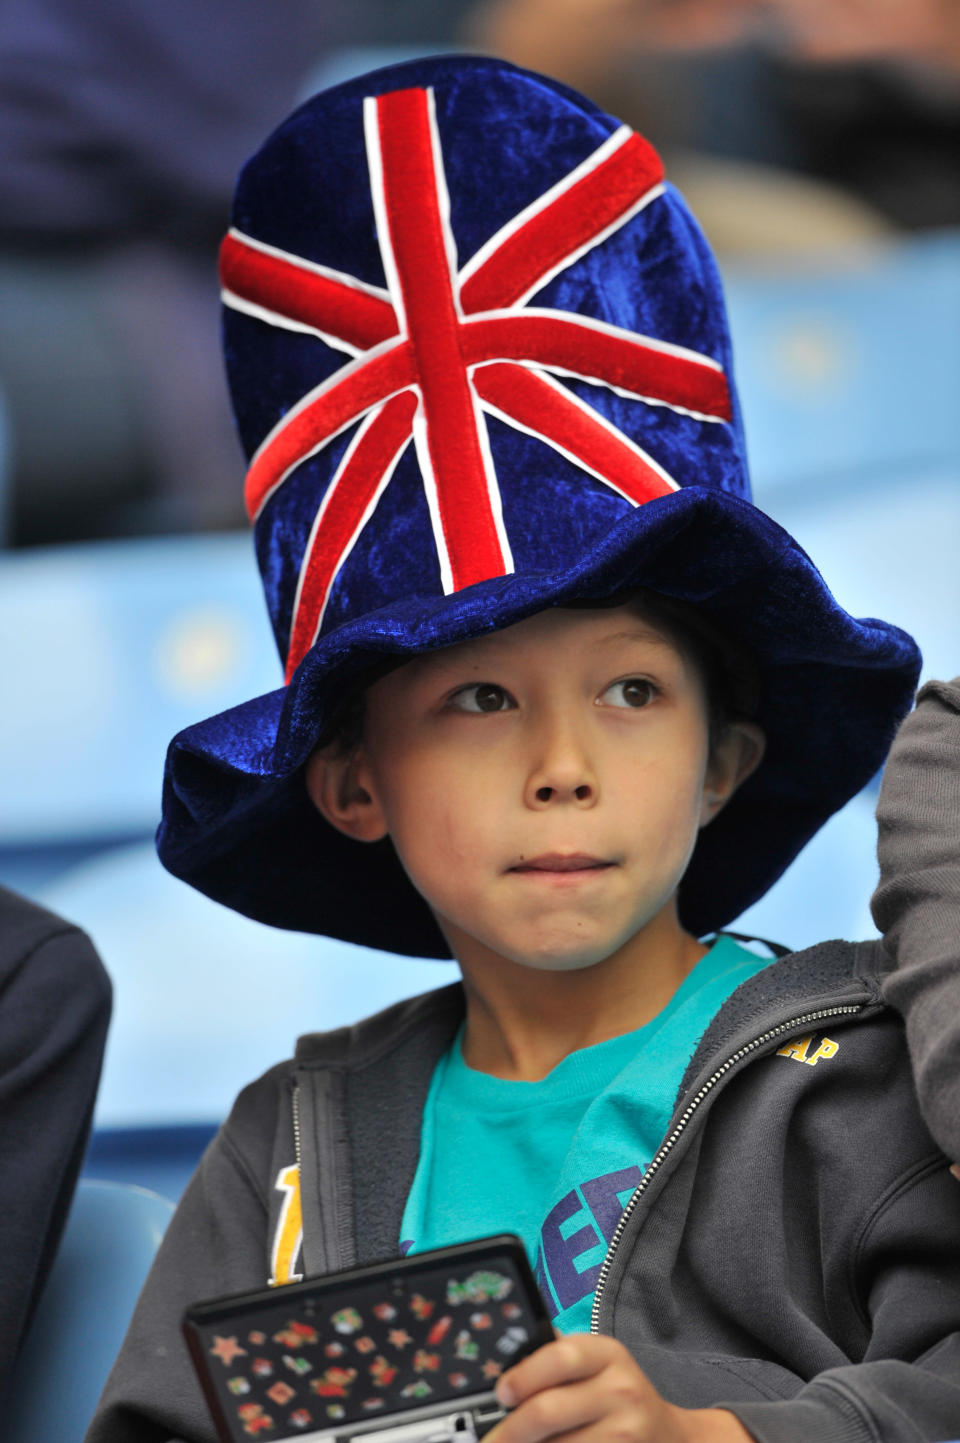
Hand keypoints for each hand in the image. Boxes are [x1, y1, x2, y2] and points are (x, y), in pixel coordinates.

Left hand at [489, 1333, 752, 1442]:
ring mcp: (626, 1432)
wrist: (668, 1436)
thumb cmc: (616, 1394)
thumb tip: (504, 1357)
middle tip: (493, 1440)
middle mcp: (621, 1390)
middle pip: (548, 1410)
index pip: (559, 1357)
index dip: (523, 1376)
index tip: (501, 1393)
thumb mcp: (596, 1363)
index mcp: (607, 1354)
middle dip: (511, 1429)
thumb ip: (556, 1355)